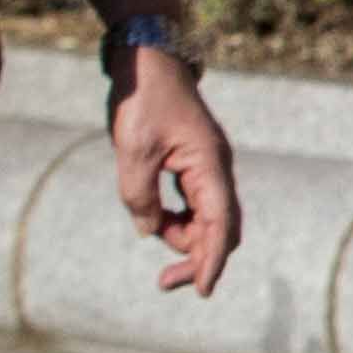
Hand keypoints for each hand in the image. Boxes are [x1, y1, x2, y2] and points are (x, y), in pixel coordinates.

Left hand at [104, 42, 238, 296]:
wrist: (148, 63)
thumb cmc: (143, 101)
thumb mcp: (133, 150)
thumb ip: (140, 196)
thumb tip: (150, 231)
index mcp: (210, 166)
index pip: (220, 224)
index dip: (212, 259)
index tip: (203, 290)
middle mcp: (216, 170)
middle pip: (220, 228)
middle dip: (198, 258)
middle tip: (163, 283)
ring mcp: (206, 168)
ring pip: (206, 219)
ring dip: (183, 240)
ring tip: (151, 241)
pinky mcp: (192, 165)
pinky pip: (193, 205)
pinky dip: (178, 222)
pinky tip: (157, 223)